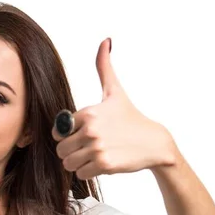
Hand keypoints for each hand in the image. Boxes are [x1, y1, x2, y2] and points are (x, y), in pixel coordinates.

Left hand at [52, 38, 176, 179]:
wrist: (155, 142)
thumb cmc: (130, 117)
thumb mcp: (115, 91)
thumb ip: (104, 67)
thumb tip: (106, 41)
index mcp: (88, 112)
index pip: (58, 130)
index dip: (67, 135)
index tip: (81, 134)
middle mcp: (91, 129)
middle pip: (61, 149)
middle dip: (71, 151)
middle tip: (87, 148)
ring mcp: (97, 148)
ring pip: (68, 163)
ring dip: (78, 163)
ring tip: (93, 156)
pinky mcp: (104, 165)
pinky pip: (80, 174)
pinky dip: (88, 172)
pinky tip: (101, 164)